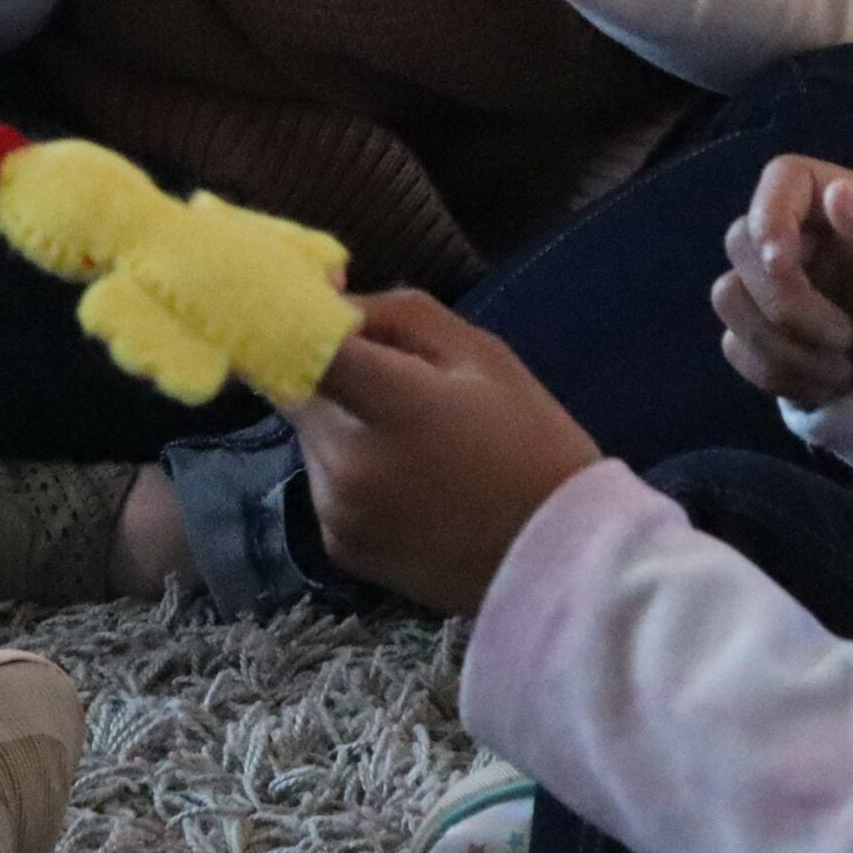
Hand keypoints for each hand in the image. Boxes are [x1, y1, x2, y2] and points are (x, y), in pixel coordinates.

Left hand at [284, 291, 599, 615]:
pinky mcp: (339, 546)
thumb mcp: (479, 353)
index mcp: (390, 406)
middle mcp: (348, 463)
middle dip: (326, 366)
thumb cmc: (530, 441)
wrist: (561, 561)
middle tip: (391, 373)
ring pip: (307, 430)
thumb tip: (326, 291)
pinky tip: (404, 477)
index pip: (297, 344)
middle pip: (297, 385)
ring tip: (408, 433)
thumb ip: (394, 312)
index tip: (312, 297)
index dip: (291, 313)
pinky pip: (322, 478)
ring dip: (337, 416)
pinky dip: (346, 464)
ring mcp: (338, 511)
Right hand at [710, 156, 852, 410]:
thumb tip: (838, 192)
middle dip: (785, 302)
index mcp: (839, 206)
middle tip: (843, 338)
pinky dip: (779, 373)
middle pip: (742, 244)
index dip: (768, 215)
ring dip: (781, 345)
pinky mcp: (767, 336)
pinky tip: (827, 386)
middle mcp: (799, 239)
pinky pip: (737, 348)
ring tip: (842, 370)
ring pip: (729, 298)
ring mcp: (777, 288)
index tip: (782, 262)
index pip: (782, 178)